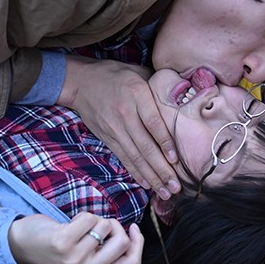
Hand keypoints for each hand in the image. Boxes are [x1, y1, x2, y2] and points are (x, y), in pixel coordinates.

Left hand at [8, 212, 142, 263]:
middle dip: (116, 226)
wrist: (26, 244)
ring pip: (105, 226)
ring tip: (79, 228)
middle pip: (123, 243)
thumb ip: (109, 256)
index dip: (138, 242)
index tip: (134, 228)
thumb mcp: (89, 261)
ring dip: (95, 220)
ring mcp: (75, 260)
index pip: (132, 263)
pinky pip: (90, 218)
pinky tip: (70, 224)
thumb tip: (134, 237)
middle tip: (101, 225)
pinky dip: (83, 216)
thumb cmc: (63, 248)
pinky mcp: (64, 243)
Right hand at [57, 55, 180, 199]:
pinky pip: (123, 158)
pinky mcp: (108, 138)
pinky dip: (135, 172)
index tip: (176, 160)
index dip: (165, 143)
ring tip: (165, 192)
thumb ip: (158, 84)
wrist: (80, 82)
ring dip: (151, 177)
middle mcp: (125, 114)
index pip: (153, 123)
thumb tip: (183, 93)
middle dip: (162, 170)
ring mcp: (115, 128)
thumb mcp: (138, 71)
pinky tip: (146, 184)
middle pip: (145, 146)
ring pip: (135, 156)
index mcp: (137, 94)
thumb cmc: (115, 75)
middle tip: (176, 187)